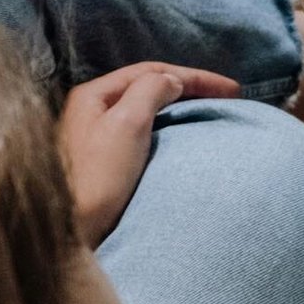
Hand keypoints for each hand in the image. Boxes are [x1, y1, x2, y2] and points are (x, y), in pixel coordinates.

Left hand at [59, 63, 239, 244]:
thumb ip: (151, 92)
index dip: (195, 77)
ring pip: (147, 110)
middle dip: (189, 89)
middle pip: (148, 88)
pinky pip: (144, 133)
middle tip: (227, 98)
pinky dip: (169, 128)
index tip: (232, 90)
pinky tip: (182, 137)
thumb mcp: (127, 124)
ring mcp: (98, 136)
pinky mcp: (106, 162)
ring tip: (210, 113)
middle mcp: (93, 110)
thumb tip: (172, 82)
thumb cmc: (97, 178)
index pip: (151, 73)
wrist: (71, 230)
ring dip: (180, 107)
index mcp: (94, 95)